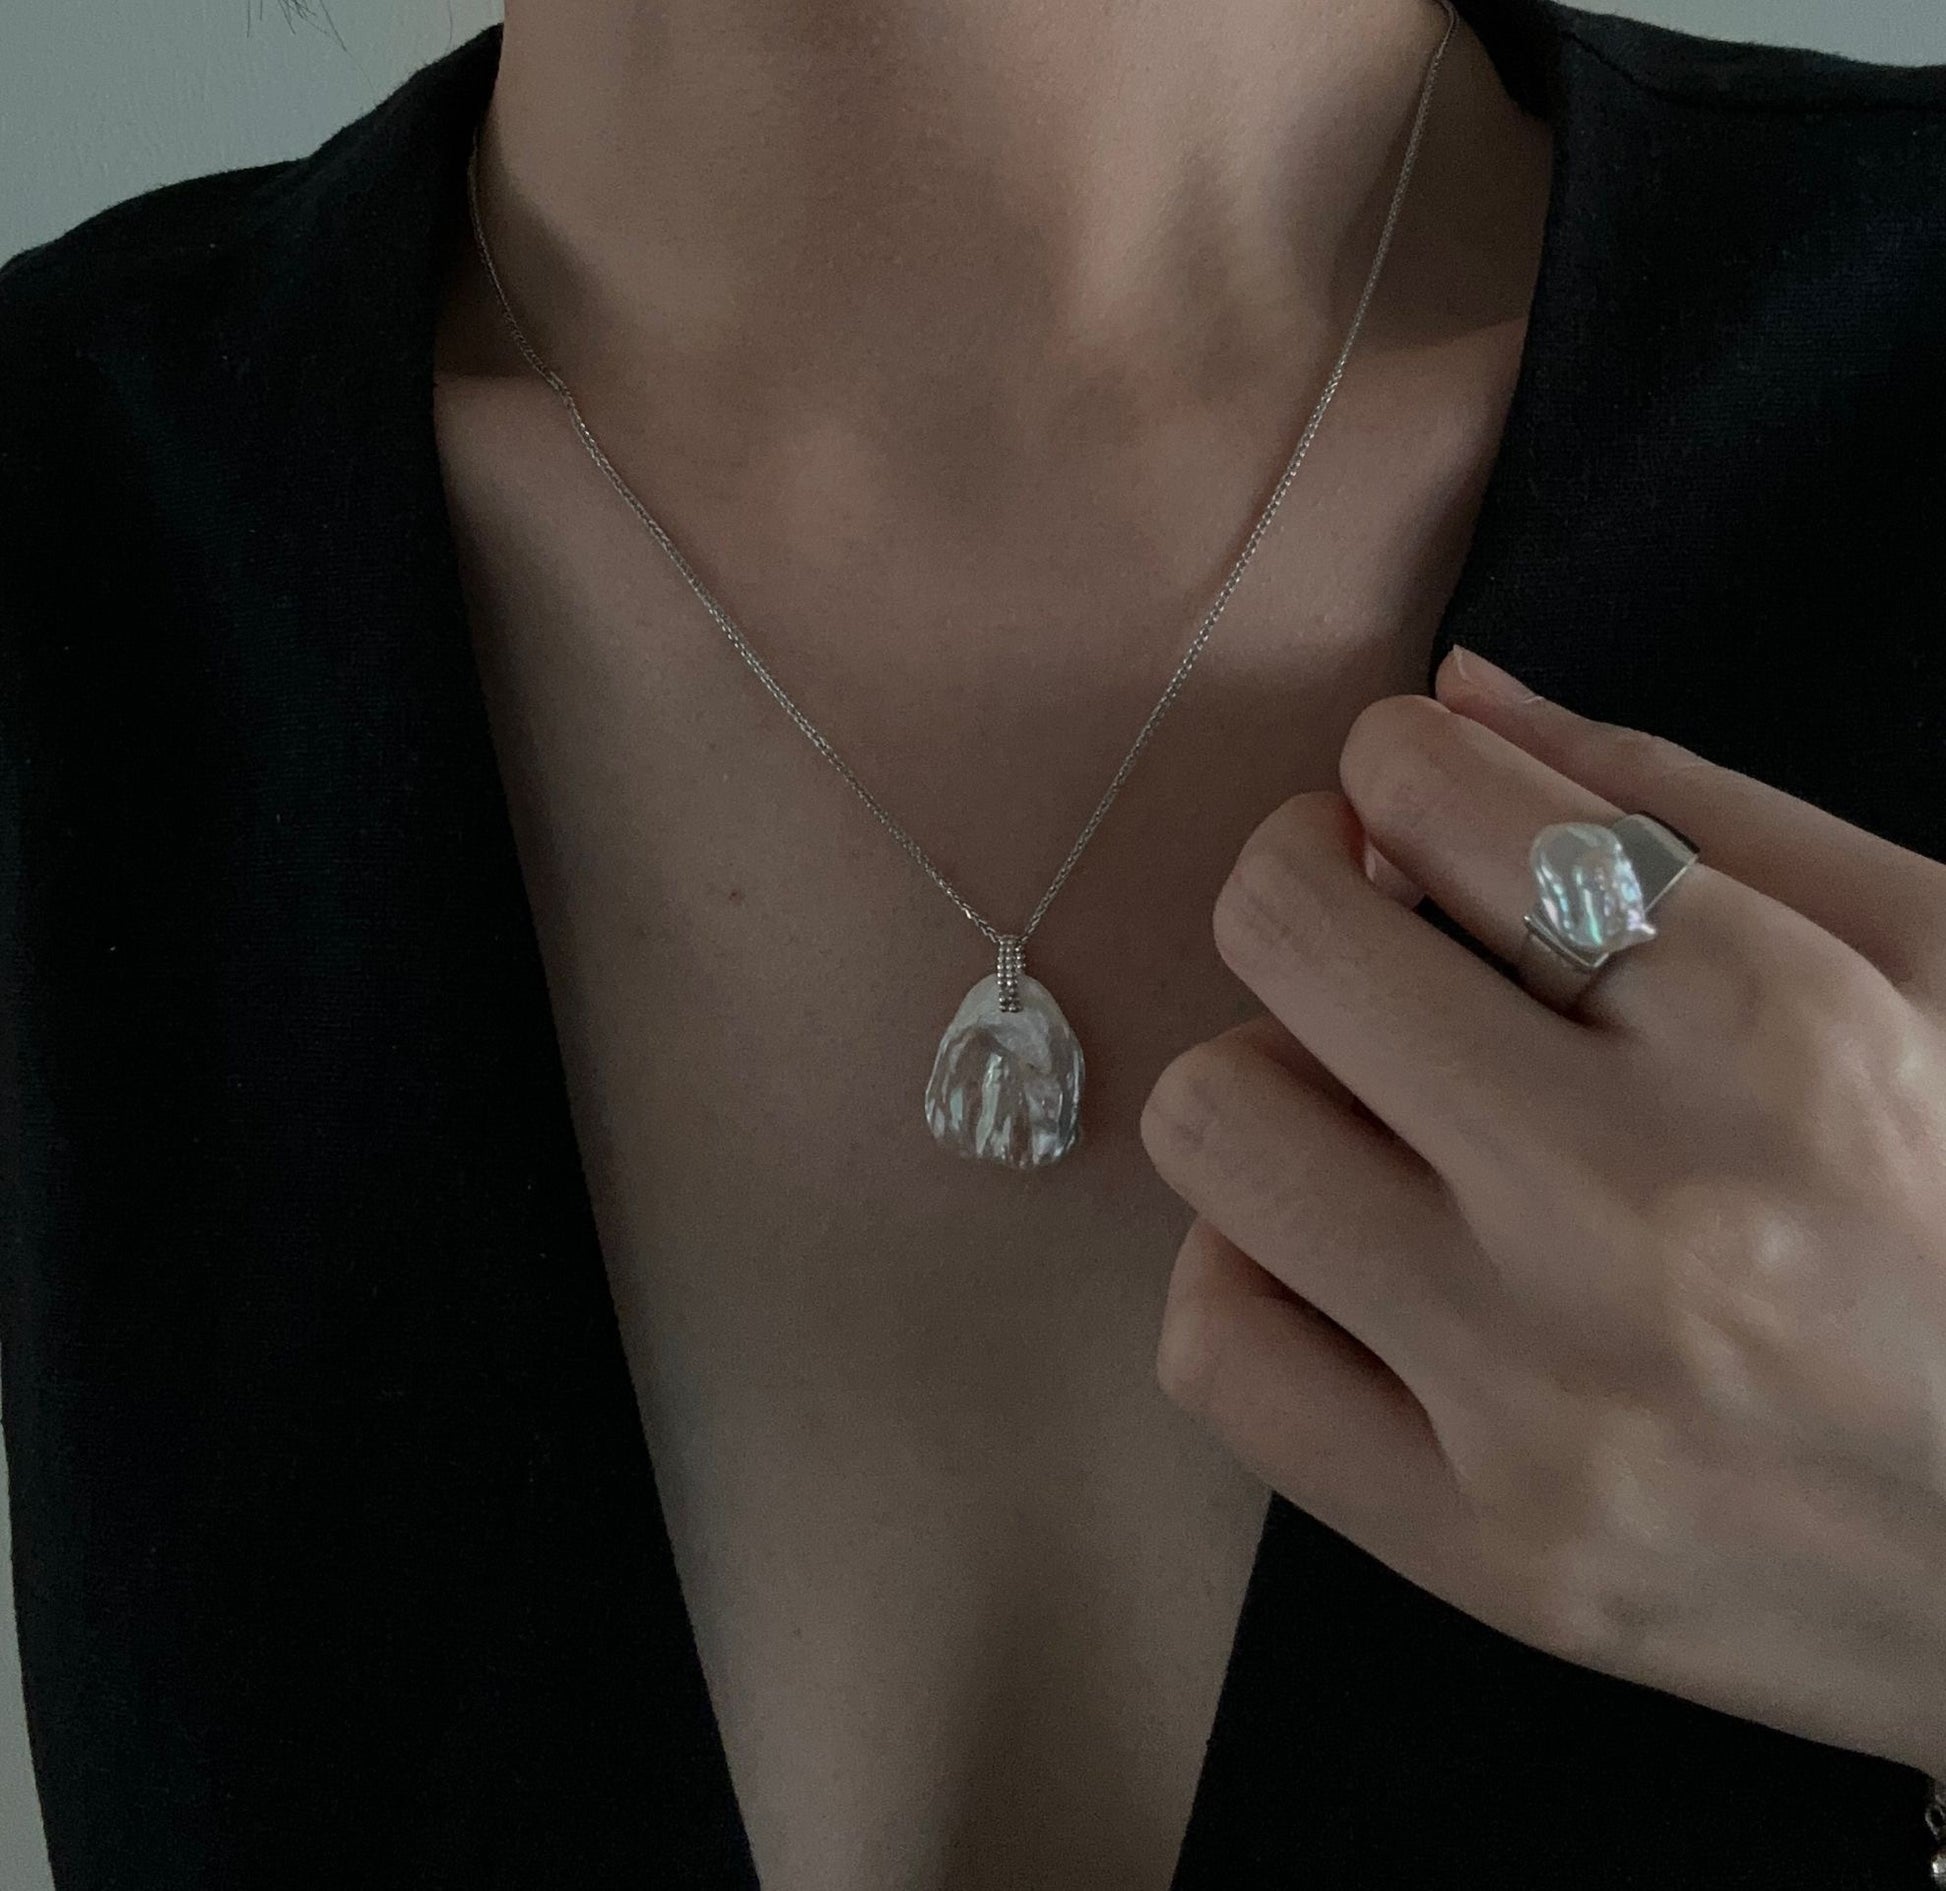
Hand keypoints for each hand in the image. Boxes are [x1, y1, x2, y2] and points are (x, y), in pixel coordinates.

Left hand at [1138, 645, 1945, 1779]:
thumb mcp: (1943, 962)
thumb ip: (1690, 806)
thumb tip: (1453, 694)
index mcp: (1778, 1030)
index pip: (1433, 794)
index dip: (1399, 764)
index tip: (1424, 808)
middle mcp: (1640, 1213)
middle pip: (1282, 937)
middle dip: (1305, 888)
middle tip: (1372, 928)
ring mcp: (1546, 1402)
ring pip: (1216, 1127)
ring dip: (1272, 1080)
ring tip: (1377, 1112)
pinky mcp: (1487, 1555)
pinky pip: (1215, 1350)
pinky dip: (1252, 1271)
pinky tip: (1354, 1259)